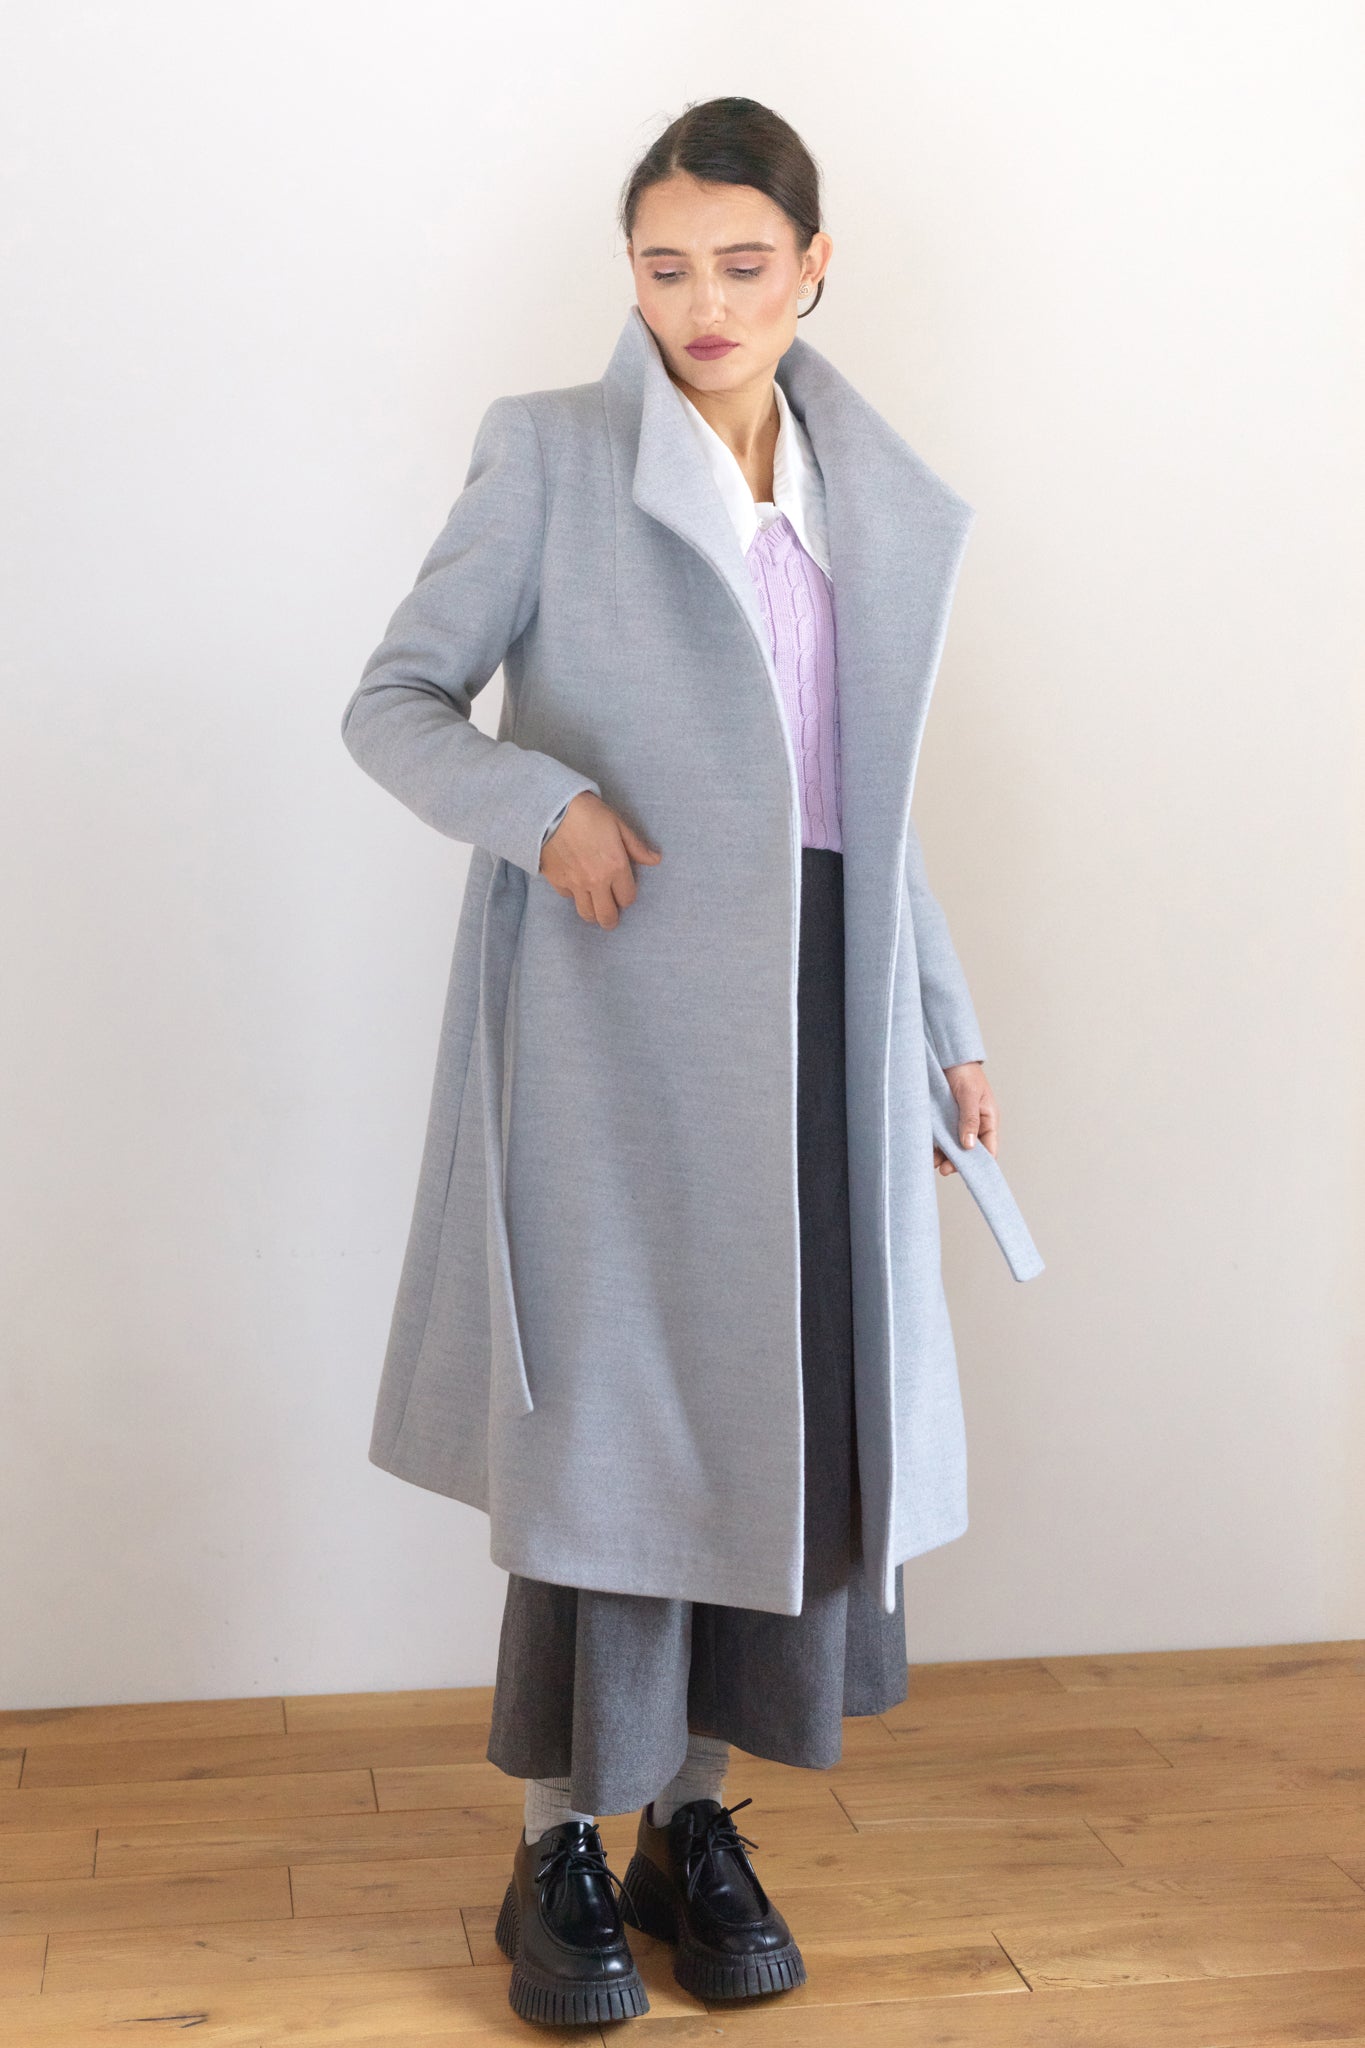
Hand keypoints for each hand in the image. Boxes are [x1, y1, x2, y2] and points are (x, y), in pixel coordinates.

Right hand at [538, 792, 661, 928]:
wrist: (551, 809)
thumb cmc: (588, 812)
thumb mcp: (617, 824)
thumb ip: (636, 846)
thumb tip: (655, 860)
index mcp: (616, 867)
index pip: (627, 899)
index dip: (627, 897)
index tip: (623, 892)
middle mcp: (596, 881)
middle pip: (607, 916)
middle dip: (611, 918)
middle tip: (611, 914)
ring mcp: (575, 883)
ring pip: (587, 914)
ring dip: (593, 912)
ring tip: (594, 904)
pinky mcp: (557, 881)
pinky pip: (568, 897)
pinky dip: (573, 895)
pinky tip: (576, 884)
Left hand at [933, 1060, 997, 1175]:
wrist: (947, 1055)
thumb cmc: (965, 1072)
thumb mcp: (969, 1095)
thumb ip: (970, 1119)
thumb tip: (968, 1145)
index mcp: (988, 1119)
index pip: (989, 1149)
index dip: (980, 1163)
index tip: (967, 1172)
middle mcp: (974, 1124)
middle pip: (969, 1152)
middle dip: (957, 1161)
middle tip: (943, 1169)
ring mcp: (958, 1122)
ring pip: (953, 1146)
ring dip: (943, 1155)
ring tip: (932, 1161)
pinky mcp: (943, 1119)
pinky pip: (941, 1136)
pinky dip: (935, 1144)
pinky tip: (928, 1150)